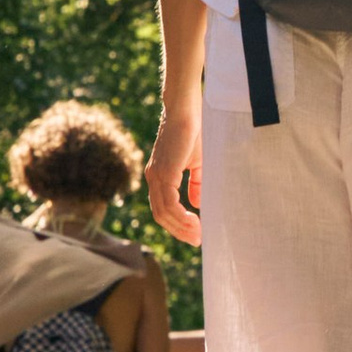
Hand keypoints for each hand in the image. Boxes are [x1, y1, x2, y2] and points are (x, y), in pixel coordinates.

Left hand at [147, 108, 202, 247]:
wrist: (185, 111)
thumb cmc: (192, 133)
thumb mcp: (196, 163)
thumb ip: (195, 183)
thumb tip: (196, 203)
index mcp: (159, 177)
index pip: (163, 209)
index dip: (177, 224)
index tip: (194, 234)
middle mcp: (153, 178)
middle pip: (161, 216)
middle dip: (179, 231)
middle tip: (197, 240)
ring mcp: (156, 176)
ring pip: (163, 213)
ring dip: (180, 227)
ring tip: (198, 234)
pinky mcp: (163, 173)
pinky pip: (168, 203)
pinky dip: (180, 216)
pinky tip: (195, 220)